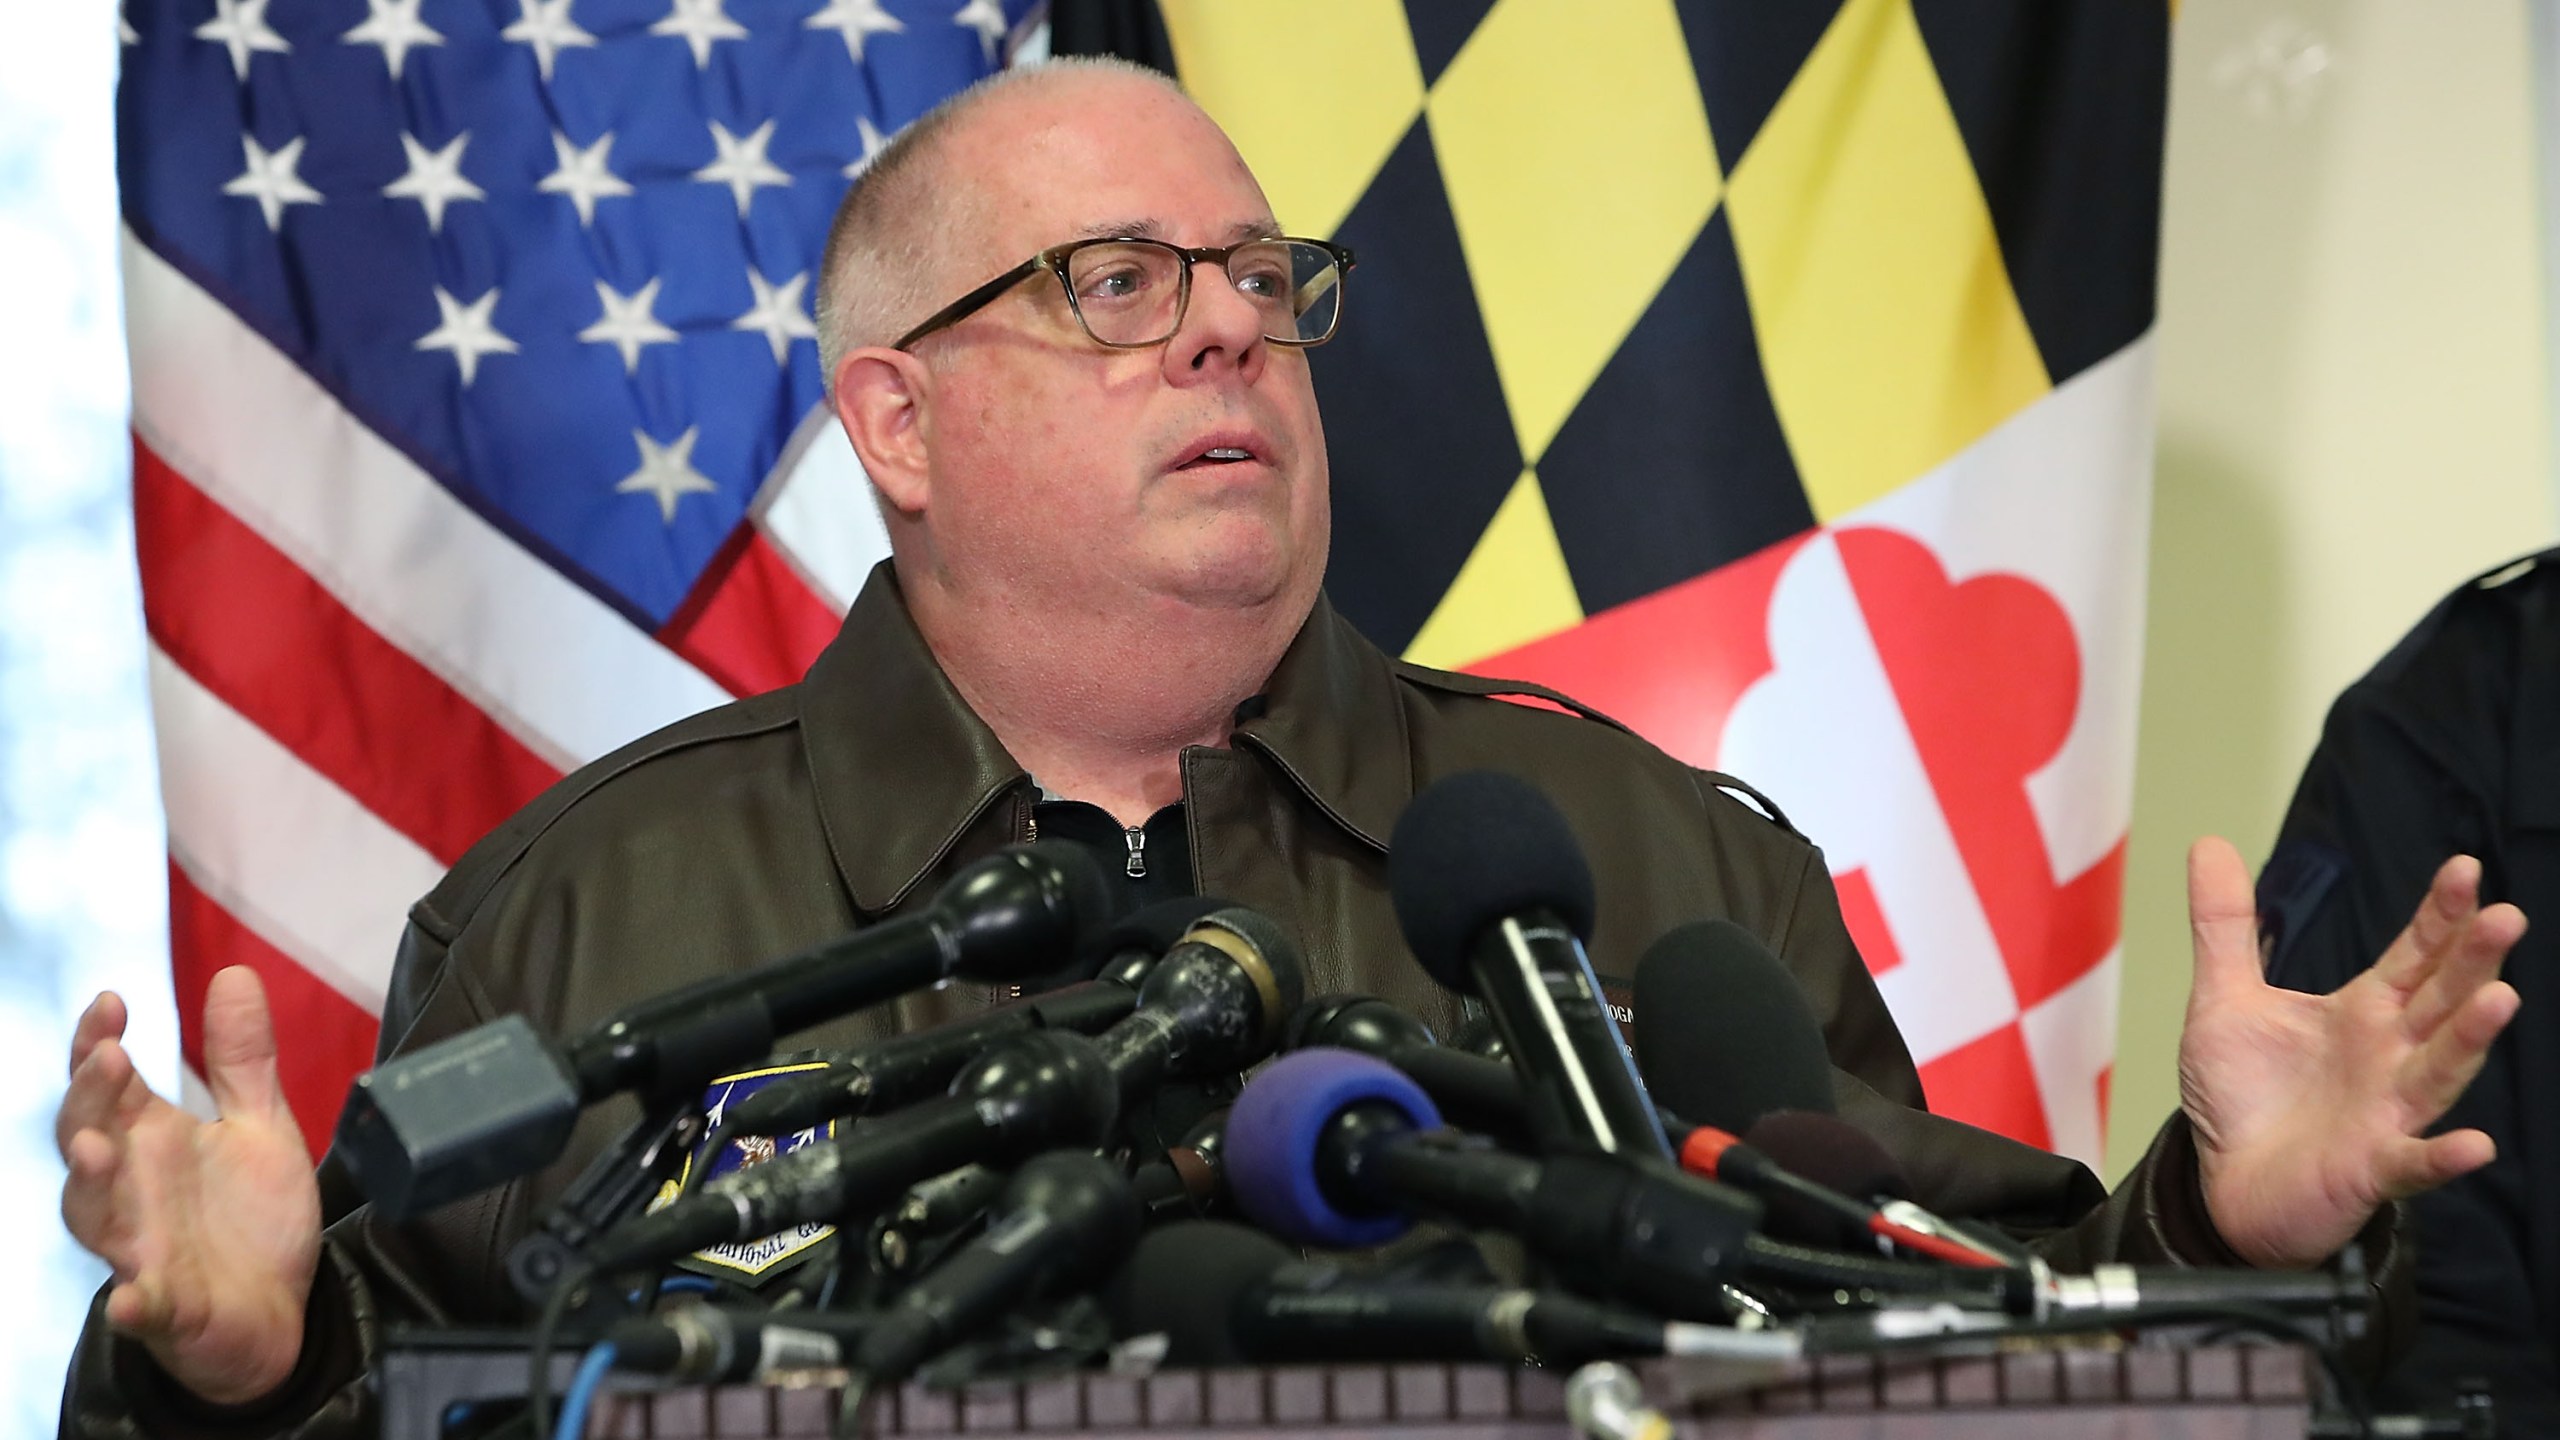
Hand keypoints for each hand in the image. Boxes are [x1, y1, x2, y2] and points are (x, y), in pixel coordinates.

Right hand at [57, 966, 322, 1403]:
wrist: (276, 1310)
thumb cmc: (249, 1218)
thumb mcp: (259, 1125)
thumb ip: (242, 1058)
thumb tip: (233, 971)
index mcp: (150, 1141)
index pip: (107, 1086)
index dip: (96, 1044)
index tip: (111, 1002)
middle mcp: (130, 1191)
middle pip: (84, 1139)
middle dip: (89, 1101)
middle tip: (108, 1059)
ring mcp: (140, 1249)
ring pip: (93, 1218)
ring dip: (90, 1185)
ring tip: (96, 1151)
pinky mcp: (165, 1308)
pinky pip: (141, 1306)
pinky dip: (135, 1301)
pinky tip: (132, 1296)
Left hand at [2178, 838, 2523, 1268]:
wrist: (2227, 1184)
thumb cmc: (2245, 1096)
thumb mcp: (2225, 999)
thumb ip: (2225, 926)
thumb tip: (2211, 843)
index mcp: (2365, 1012)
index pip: (2415, 954)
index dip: (2440, 914)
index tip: (2466, 868)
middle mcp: (2391, 1057)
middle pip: (2441, 1001)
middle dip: (2473, 960)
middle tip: (2506, 916)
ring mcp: (2388, 1113)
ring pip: (2440, 1071)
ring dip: (2471, 1039)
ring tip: (2502, 999)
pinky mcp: (2372, 1168)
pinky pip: (2414, 1162)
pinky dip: (2443, 1156)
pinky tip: (2473, 1145)